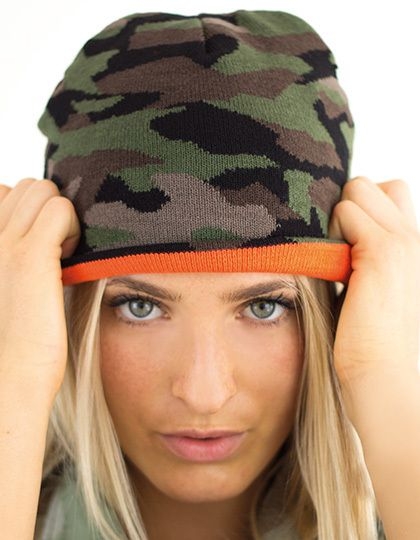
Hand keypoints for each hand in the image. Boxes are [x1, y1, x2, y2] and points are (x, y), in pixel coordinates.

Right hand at [0, 178, 79, 405]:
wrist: (8, 376)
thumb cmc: (13, 337)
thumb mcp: (7, 285)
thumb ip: (18, 256)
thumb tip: (47, 238)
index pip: (5, 193)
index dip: (30, 215)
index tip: (42, 247)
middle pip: (28, 186)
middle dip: (49, 210)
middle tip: (55, 248)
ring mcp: (4, 242)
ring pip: (44, 189)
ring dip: (62, 216)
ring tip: (61, 253)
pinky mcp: (30, 256)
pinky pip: (60, 209)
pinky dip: (72, 227)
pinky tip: (68, 259)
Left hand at [329, 177, 419, 388]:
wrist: (382, 371)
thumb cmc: (368, 335)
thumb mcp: (369, 285)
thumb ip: (362, 257)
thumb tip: (337, 238)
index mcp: (412, 244)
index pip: (389, 190)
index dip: (361, 209)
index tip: (345, 241)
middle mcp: (413, 236)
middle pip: (373, 183)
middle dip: (349, 205)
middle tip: (339, 244)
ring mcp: (402, 240)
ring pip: (357, 190)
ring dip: (338, 217)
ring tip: (336, 255)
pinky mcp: (382, 251)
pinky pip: (345, 211)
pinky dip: (331, 231)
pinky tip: (333, 263)